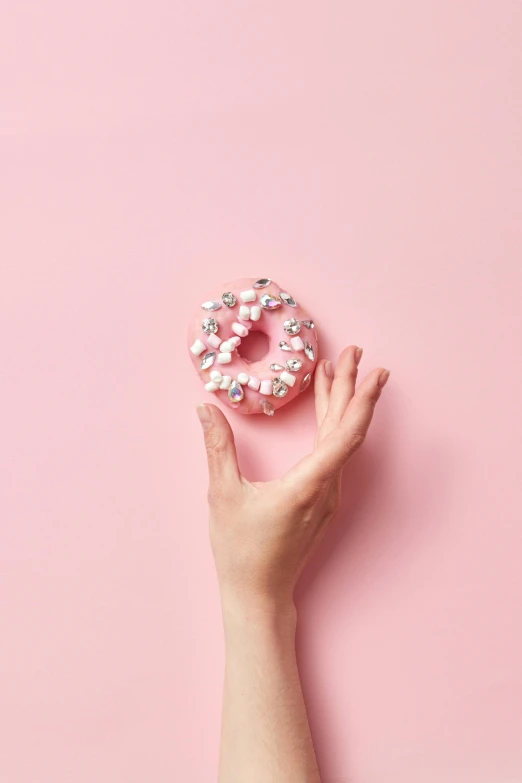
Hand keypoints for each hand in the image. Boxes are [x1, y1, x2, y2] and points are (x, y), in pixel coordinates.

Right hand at [197, 346, 389, 612]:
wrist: (259, 595)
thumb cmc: (241, 551)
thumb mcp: (223, 496)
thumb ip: (218, 448)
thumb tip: (206, 409)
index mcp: (308, 485)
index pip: (344, 434)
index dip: (361, 400)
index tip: (373, 372)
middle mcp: (326, 488)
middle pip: (347, 430)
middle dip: (351, 387)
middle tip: (355, 352)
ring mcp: (327, 496)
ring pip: (341, 441)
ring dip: (341, 404)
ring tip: (338, 370)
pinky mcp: (320, 500)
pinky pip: (333, 454)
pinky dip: (332, 426)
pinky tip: (325, 413)